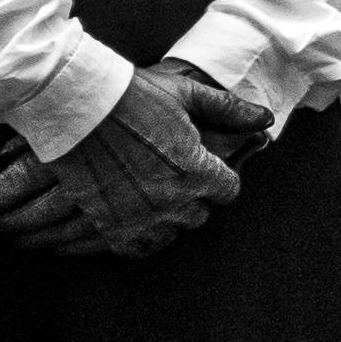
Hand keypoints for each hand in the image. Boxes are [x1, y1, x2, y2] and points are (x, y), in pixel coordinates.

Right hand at [0, 61, 252, 258]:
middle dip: (192, 198)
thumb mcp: (187, 94)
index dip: (218, 177)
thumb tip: (266, 120)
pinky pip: (134, 247)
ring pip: (168, 235)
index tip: (203, 166)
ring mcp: (140, 217)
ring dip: (164, 219)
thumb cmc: (133, 94)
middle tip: (172, 178)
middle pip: (198, 215)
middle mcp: (173, 202)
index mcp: (198, 172)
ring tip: (150, 197)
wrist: (75, 104)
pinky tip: (130, 218)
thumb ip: (230, 111)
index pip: (228, 190)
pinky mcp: (108, 225)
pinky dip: (135, 236)